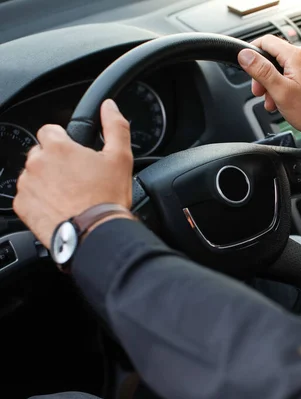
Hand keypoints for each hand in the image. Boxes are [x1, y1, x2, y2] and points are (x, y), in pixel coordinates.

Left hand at [14, 99, 133, 247]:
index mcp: (58, 148)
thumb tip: (109, 106)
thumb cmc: (107, 197)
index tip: (75, 154)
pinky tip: (60, 207)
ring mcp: (26, 186)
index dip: (64, 141)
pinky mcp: (22, 207)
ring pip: (33, 175)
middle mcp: (36, 163)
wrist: (94, 234)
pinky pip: (27, 197)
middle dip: (55, 162)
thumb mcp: (121, 158)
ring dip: (47, 181)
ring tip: (69, 195)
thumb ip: (115, 127)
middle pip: (40, 153)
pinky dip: (40, 200)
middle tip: (77, 178)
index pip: (49, 130)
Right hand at [237, 35, 300, 147]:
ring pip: (285, 67)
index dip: (252, 52)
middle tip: (260, 93)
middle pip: (275, 56)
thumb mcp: (280, 91)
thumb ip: (261, 71)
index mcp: (296, 55)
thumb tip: (245, 55)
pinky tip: (286, 100)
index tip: (246, 66)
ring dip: (274, 83)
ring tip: (274, 102)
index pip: (266, 41)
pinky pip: (296, 73)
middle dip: (264, 75)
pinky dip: (287, 84)